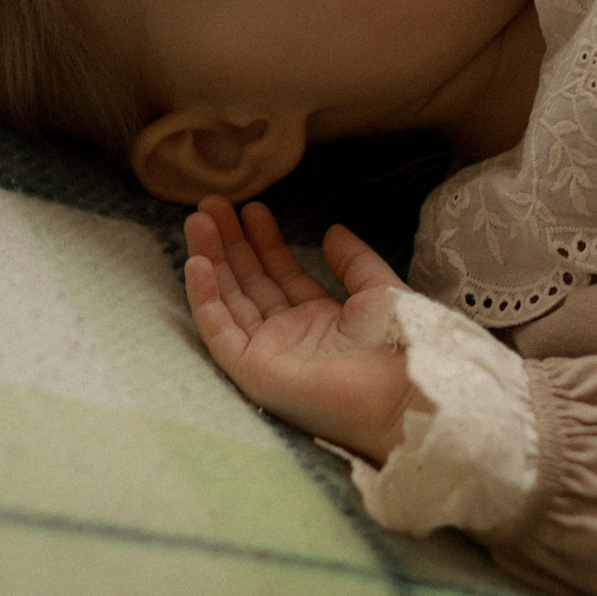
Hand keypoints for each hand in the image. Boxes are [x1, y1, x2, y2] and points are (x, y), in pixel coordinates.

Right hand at [184, 197, 419, 463]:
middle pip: (248, 282)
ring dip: (211, 260)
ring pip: (229, 299)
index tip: (251, 209)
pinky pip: (220, 330)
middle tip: (211, 204)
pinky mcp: (252, 370)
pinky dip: (205, 298)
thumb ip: (353, 261)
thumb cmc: (397, 343)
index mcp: (320, 319)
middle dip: (229, 243)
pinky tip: (196, 263)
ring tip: (197, 220)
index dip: (264, 241)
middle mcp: (290, 335)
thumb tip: (332, 230)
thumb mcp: (378, 288)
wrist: (400, 391)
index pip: (280, 274)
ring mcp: (268, 353)